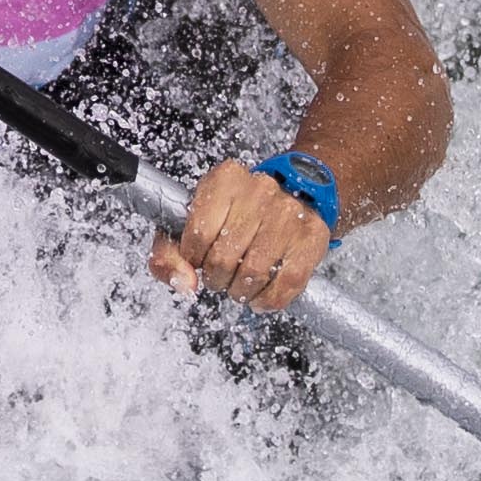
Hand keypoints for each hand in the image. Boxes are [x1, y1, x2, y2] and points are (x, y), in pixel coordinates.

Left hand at [151, 157, 335, 312]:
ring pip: (253, 275)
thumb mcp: (194, 219)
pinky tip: (260, 296)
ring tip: (240, 285)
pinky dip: (268, 300)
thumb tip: (184, 283)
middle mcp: (259, 190)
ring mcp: (289, 213)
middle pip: (223, 258)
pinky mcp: (311, 237)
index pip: (197, 234)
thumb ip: (169, 253)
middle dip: (216, 279)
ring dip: (240, 292)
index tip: (200, 259)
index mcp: (225, 179)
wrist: (296, 193)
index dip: (194, 258)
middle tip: (221, 276)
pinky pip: (285, 284)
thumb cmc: (237, 212)